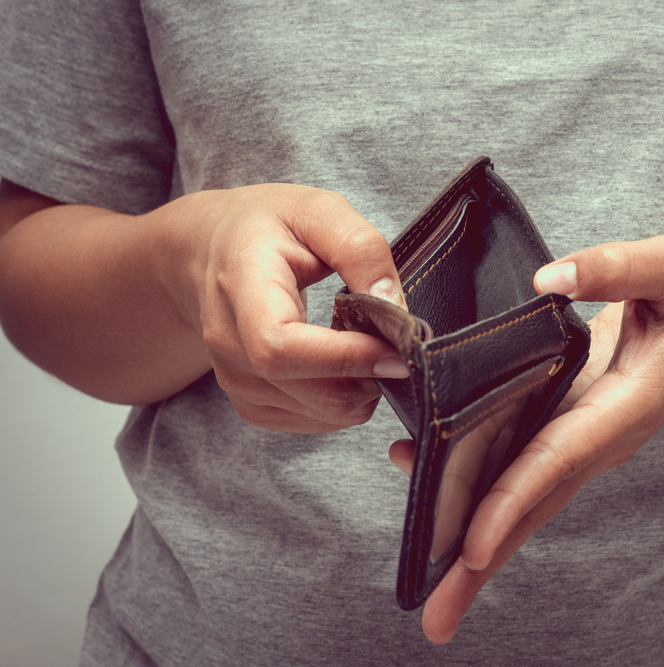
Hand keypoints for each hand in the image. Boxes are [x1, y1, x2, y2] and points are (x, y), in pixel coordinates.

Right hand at [152, 184, 409, 432]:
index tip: (396, 345)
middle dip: (370, 375)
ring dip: (364, 387)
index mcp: (240, 287)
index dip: (345, 357)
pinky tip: (347, 361)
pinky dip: (348, 399)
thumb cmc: (268, 227)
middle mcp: (228, 344)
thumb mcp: (317, 210)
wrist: (211, 252)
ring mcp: (237, 382)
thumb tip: (394, 306)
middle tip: (398, 340)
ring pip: (324, 413)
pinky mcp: (253, 405)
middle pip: (310, 392)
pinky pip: (318, 421)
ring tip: (369, 341)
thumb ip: (359, 249)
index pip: (280, 347)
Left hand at [419, 235, 663, 642]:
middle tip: (437, 617)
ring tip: (432, 598)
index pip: (560, 457)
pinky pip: (521, 476)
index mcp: (625, 406)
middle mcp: (601, 439)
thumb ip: (618, 269)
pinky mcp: (568, 435)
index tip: (471, 545)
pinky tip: (428, 499)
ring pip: (527, 503)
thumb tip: (551, 280)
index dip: (514, 499)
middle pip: (536, 505)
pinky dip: (478, 500)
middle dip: (485, 561)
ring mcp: (583, 443)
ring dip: (477, 549)